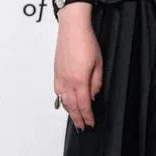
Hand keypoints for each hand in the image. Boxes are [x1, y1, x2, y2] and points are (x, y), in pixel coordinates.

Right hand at [53, 6, 101, 129]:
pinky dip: (61, 99)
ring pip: (63, 99)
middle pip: (72, 105)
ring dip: (69, 110)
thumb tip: (93, 95)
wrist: (72, 28)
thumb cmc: (86, 42)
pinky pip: (57, 90)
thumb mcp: (99, 62)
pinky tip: (64, 101)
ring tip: (74, 118)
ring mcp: (59, 76)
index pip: (84, 104)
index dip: (87, 116)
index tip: (91, 123)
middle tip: (82, 127)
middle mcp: (67, 81)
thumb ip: (96, 81)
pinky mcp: (56, 71)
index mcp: (80, 80)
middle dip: (77, 118)